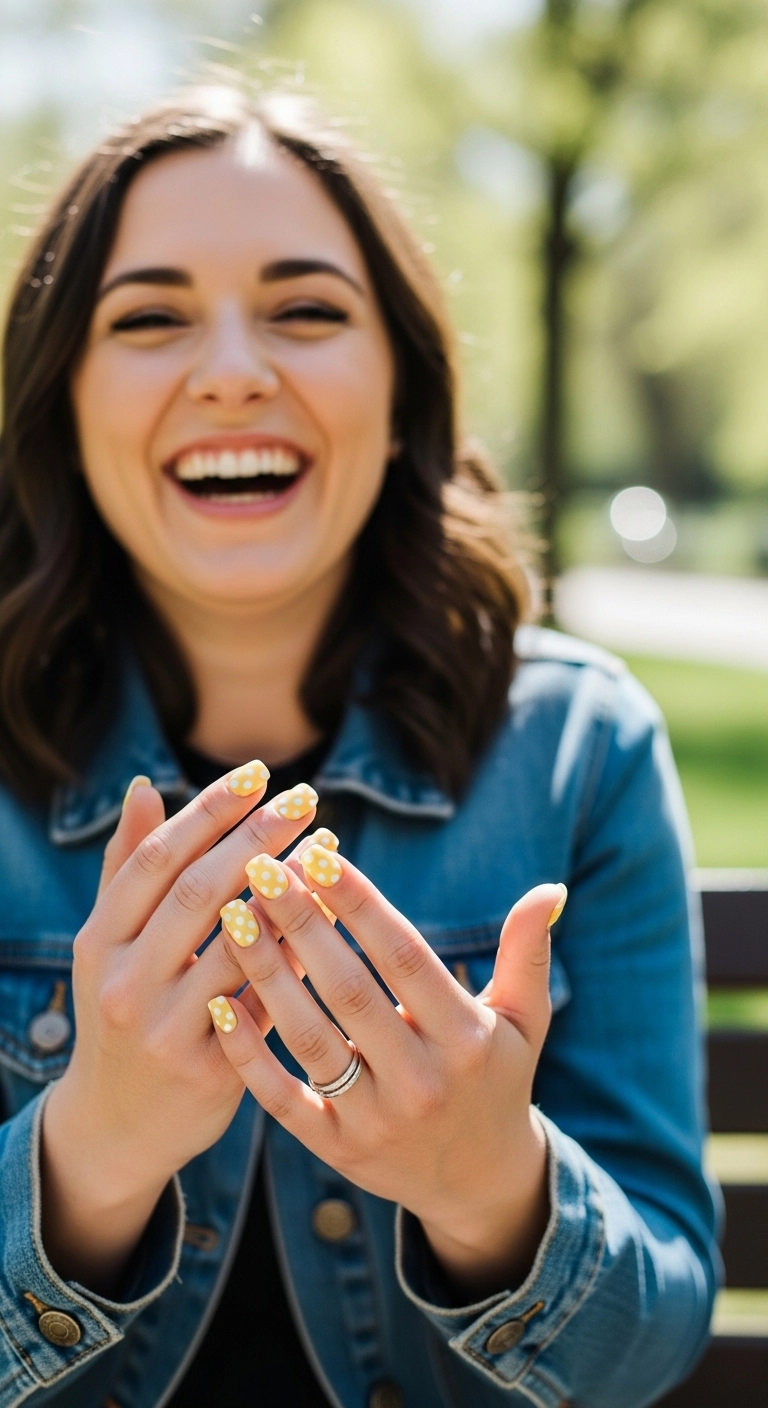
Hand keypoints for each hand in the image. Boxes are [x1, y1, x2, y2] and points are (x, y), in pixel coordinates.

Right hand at [41, 766, 316, 1290]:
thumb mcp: (110, 944)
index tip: (259, 774)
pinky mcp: (209, 1074)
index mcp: (98, 942)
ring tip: (327, 846)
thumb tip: (145, 785)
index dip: (209, 811)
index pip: (155, 859)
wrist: (116, 1127)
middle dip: (257, 837)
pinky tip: (332, 916)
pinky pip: (268, 1002)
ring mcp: (165, 1031)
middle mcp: (123, 984)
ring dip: (288, 890)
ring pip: (238, 946)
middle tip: (307, 798)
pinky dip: (299, 954)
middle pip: (199, 893)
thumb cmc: (125, 1010)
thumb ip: (127, 867)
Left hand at [208, 839, 565, 1297]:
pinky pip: (282, 1099)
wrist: (480, 1183)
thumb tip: (549, 890)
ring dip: (266, 975)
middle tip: (260, 868)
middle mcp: (421, 1080)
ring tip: (232, 917)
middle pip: (348, 990)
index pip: (403, 956)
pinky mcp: (337, 1150)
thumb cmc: (497, 1077)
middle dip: (302, 925)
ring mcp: (375, 1120)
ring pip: (309, 1038)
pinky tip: (219, 1003)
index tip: (318, 853)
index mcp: (464, 1037)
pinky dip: (248, 1053)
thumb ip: (528, 953)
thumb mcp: (523, 1020)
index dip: (359, 903)